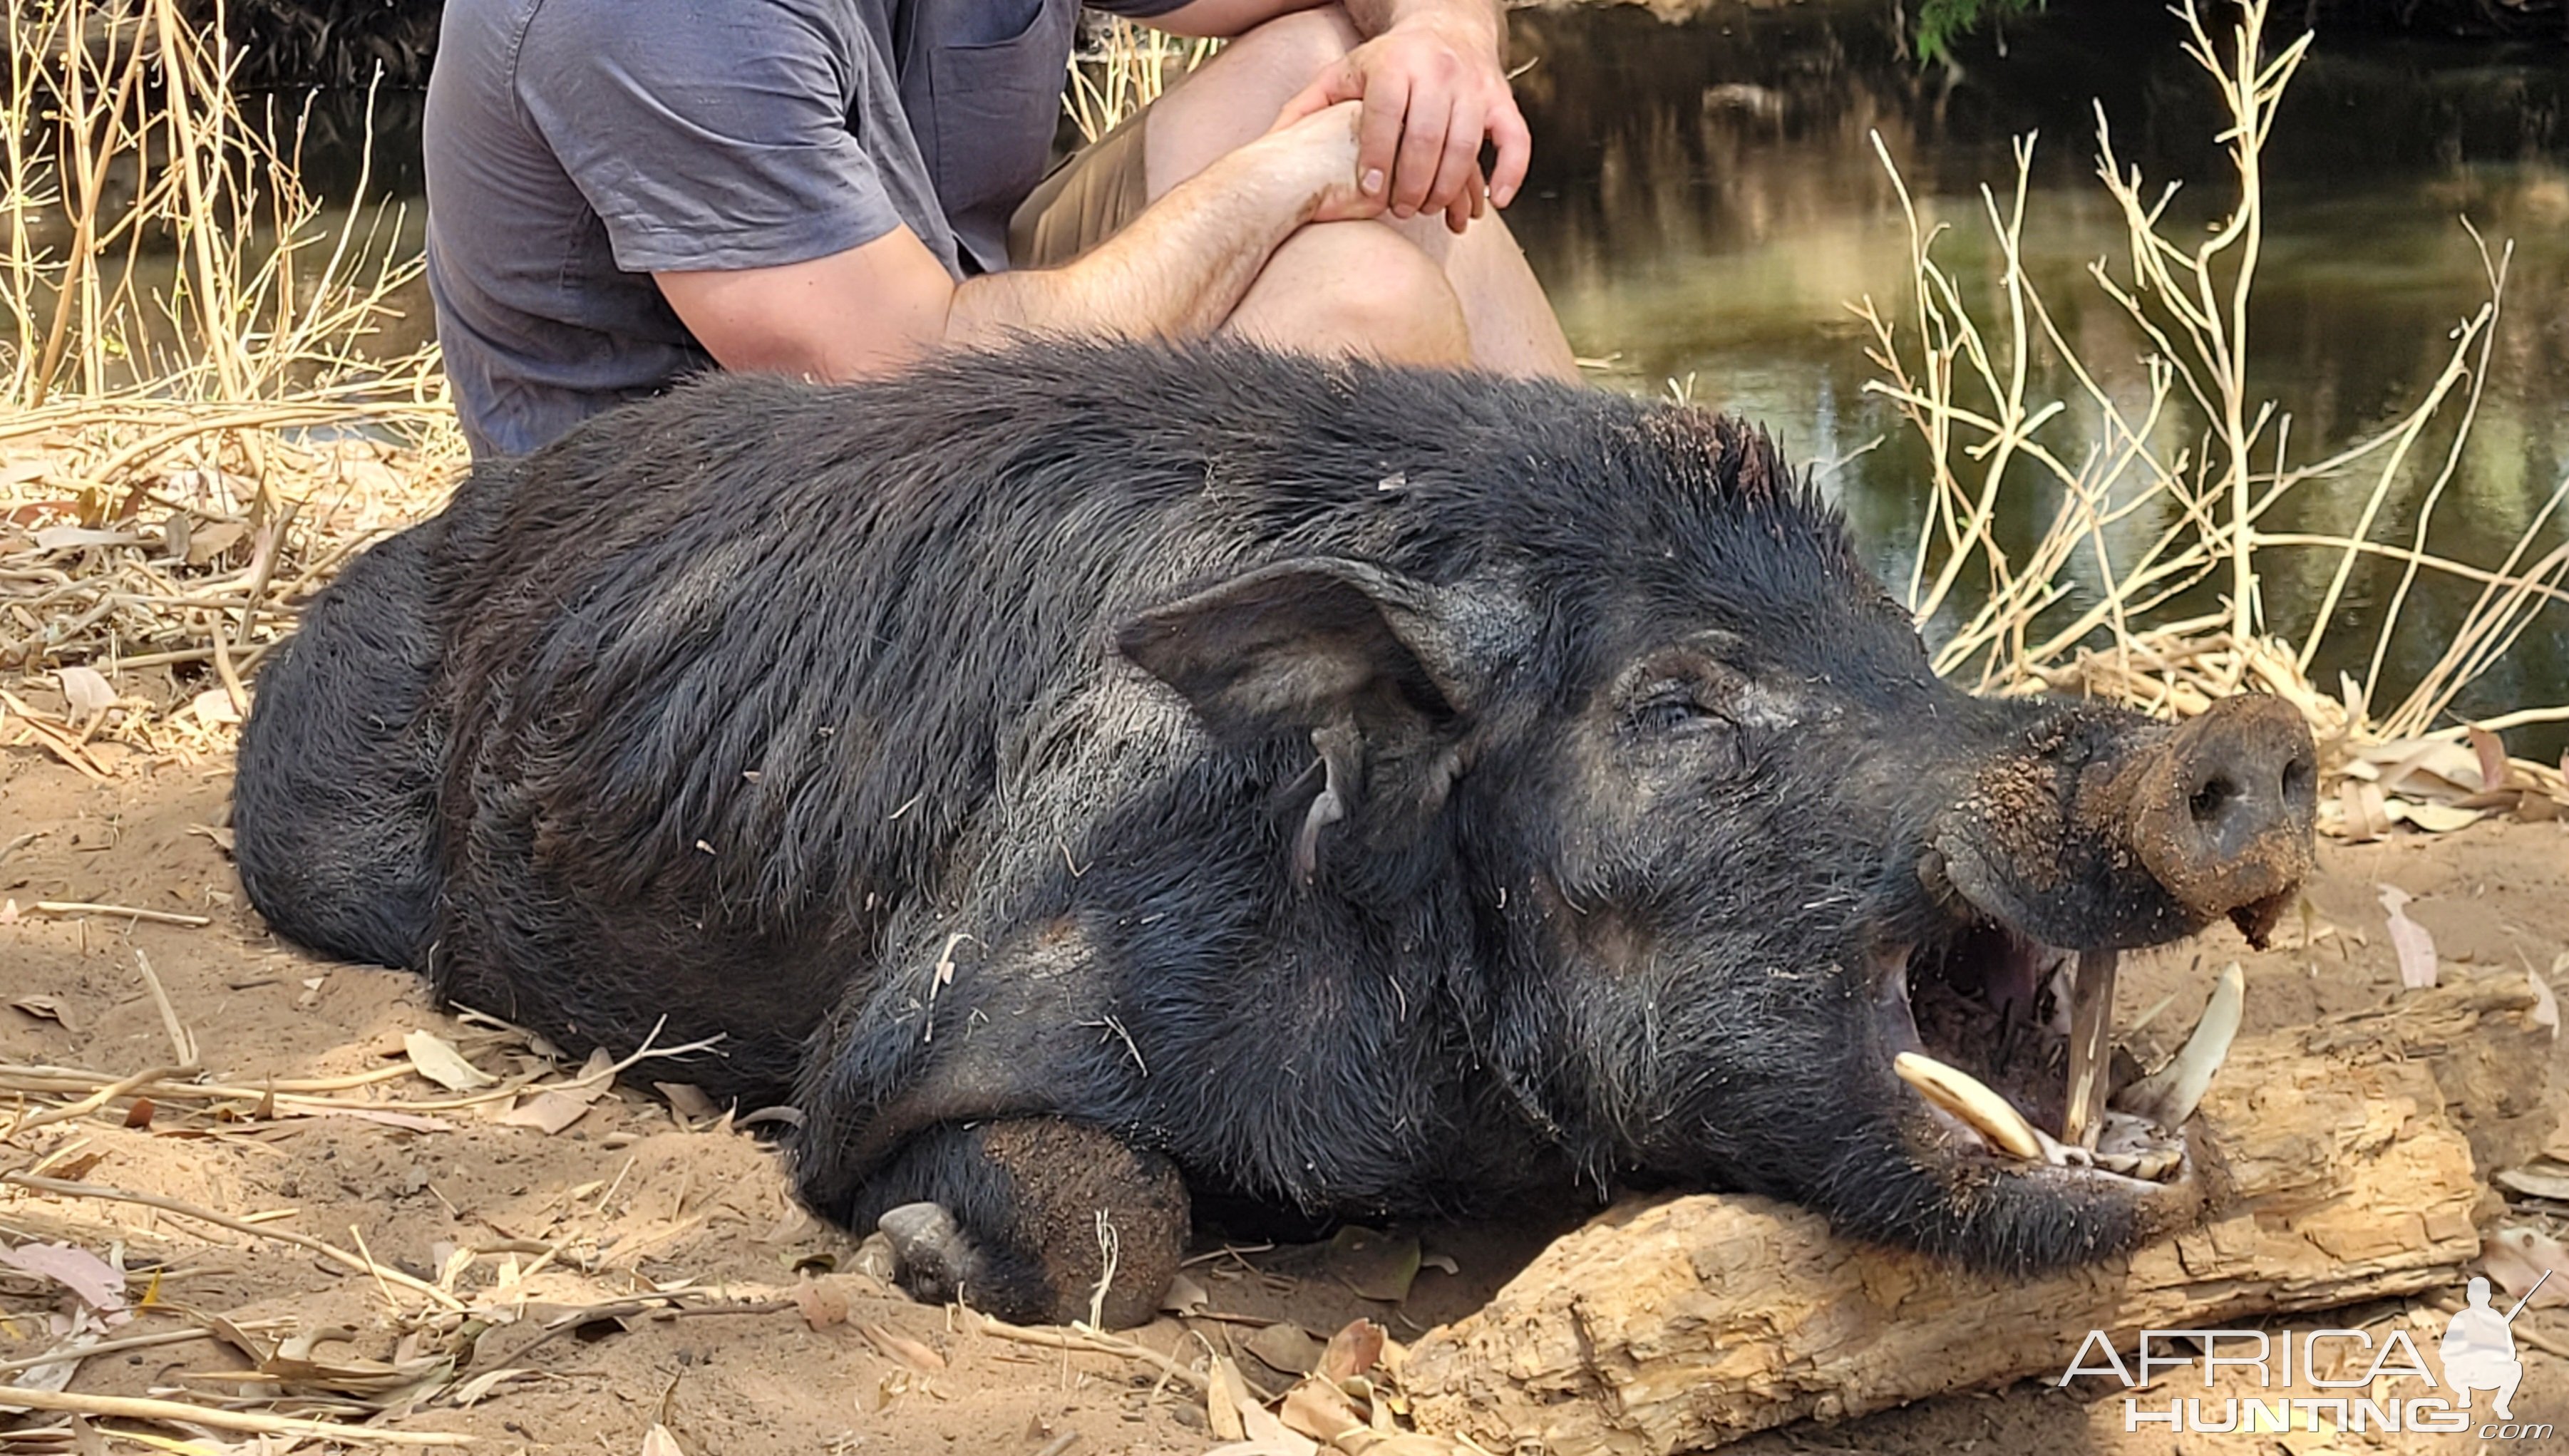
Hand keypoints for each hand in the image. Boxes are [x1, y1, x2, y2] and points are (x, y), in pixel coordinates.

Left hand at [1273, 12, 1528, 235]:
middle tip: (1401, 209)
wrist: (1447, 24)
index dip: (1378, 155)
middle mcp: (1436, 71)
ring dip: (1448, 186)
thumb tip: (1272, 145)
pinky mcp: (1501, 100)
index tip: (1372, 192)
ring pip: (1466, 144)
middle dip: (1413, 181)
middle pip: (1427, 135)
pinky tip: (1496, 202)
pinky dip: (1511, 173)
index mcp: (1393, 64)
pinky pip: (1515, 140)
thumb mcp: (1343, 74)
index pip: (1385, 113)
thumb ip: (1308, 107)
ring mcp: (1473, 86)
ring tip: (1429, 208)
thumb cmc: (1387, 62)